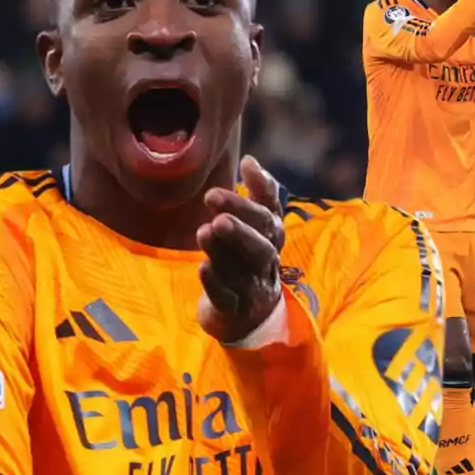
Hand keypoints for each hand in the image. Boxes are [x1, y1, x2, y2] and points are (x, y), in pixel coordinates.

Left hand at [197, 155, 285, 344]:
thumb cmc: (249, 259)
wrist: (251, 315)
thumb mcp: (257, 227)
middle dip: (240, 226)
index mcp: (271, 238)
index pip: (268, 216)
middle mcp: (265, 263)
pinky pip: (227, 298)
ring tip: (204, 230)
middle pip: (261, 247)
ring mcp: (251, 288)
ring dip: (223, 250)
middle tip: (214, 205)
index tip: (233, 174)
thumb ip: (258, 194)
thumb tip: (250, 159)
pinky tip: (203, 268)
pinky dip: (216, 284)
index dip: (256, 196)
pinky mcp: (234, 310)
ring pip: (242, 271)